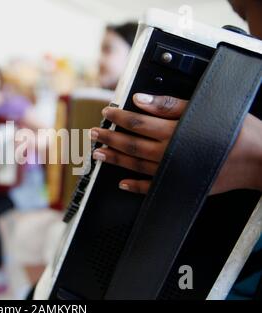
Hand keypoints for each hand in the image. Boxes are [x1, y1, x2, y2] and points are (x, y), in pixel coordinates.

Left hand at [90, 93, 261, 194]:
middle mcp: (170, 153)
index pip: (140, 122)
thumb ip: (171, 105)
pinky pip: (153, 187)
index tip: (106, 112)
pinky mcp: (180, 184)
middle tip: (93, 134)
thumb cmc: (238, 132)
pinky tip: (121, 184)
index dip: (120, 117)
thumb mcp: (205, 109)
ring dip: (116, 160)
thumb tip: (141, 100)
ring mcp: (173, 172)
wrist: (260, 160)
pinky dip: (136, 186)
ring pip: (137, 166)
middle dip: (111, 138)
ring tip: (99, 154)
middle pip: (133, 145)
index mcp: (175, 132)